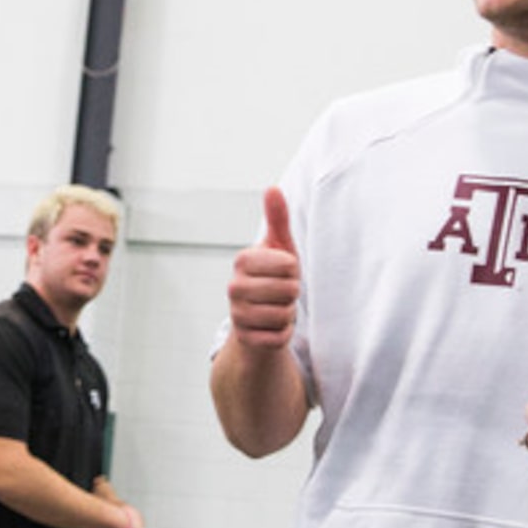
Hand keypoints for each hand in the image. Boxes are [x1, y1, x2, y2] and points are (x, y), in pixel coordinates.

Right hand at [226, 186, 299, 349]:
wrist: (259, 317)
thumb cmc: (274, 276)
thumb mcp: (279, 246)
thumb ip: (277, 218)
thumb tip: (272, 188)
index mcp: (242, 260)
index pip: (288, 264)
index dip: (294, 269)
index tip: (284, 270)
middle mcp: (233, 286)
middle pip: (288, 290)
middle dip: (293, 292)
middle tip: (282, 292)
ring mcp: (237, 314)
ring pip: (284, 314)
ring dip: (289, 314)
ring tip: (277, 308)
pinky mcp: (245, 338)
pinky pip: (279, 336)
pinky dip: (283, 333)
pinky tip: (272, 327)